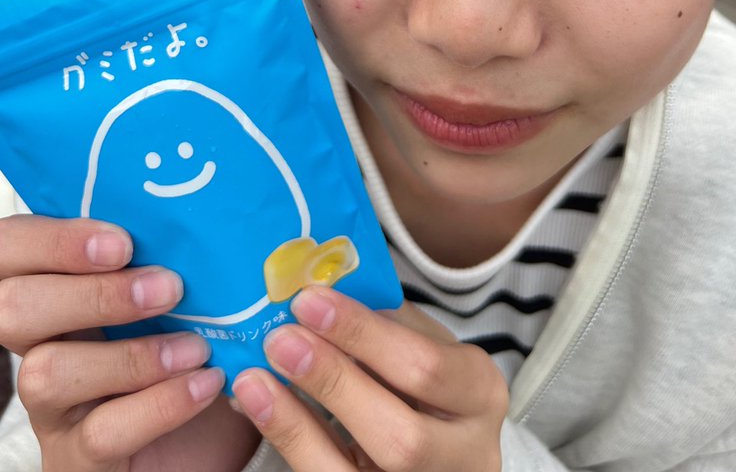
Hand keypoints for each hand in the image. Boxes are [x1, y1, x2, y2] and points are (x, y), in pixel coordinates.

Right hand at [0, 215, 260, 471]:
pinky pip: (100, 433)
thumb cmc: (206, 339)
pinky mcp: (82, 461)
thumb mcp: (197, 285)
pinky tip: (207, 383)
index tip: (124, 240)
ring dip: (128, 354)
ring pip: (42, 374)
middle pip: (8, 308)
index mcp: (59, 286)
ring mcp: (56, 409)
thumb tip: (223, 186)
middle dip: (89, 293)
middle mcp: (43, 344)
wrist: (224, 432)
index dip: (51, 238)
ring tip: (196, 346)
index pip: (7, 246)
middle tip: (168, 288)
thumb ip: (186, 242)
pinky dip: (160, 403)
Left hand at [230, 288, 507, 470]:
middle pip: (401, 436)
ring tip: (254, 378)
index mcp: (480, 393)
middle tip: (280, 338)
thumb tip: (318, 280)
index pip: (426, 367)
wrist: (442, 445)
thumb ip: (384, 318)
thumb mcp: (424, 341)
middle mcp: (467, 455)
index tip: (309, 299)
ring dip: (298, 425)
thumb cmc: (428, 379)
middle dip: (334, 383)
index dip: (364, 335)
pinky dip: (292, 444)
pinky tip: (262, 409)